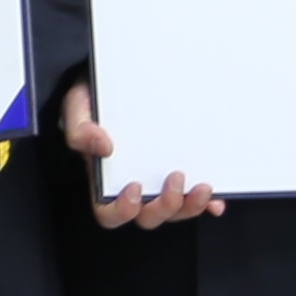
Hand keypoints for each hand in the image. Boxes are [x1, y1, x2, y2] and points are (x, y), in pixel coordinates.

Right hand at [58, 83, 219, 228]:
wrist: (119, 79)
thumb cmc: (93, 97)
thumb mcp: (78, 106)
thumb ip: (81, 129)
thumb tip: (103, 147)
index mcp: (105, 178)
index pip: (109, 212)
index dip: (123, 210)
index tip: (135, 188)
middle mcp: (133, 185)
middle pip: (148, 217)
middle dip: (166, 206)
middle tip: (177, 177)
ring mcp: (159, 181)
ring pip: (175, 211)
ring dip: (191, 206)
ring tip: (203, 187)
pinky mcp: (181, 172)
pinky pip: (195, 197)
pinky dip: (208, 204)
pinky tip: (217, 199)